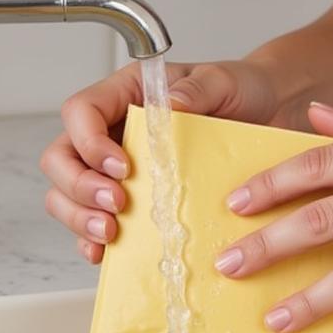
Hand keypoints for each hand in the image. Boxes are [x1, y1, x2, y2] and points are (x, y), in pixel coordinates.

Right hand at [41, 60, 280, 262]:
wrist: (270, 115)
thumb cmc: (240, 91)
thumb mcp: (223, 82)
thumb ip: (195, 90)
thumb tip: (167, 109)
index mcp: (125, 94)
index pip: (80, 112)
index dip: (89, 142)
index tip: (122, 167)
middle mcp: (111, 131)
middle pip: (61, 158)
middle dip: (79, 186)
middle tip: (116, 204)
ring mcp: (115, 169)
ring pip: (66, 194)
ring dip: (79, 217)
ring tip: (110, 232)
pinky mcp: (130, 201)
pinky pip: (92, 222)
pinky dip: (91, 240)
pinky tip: (107, 251)